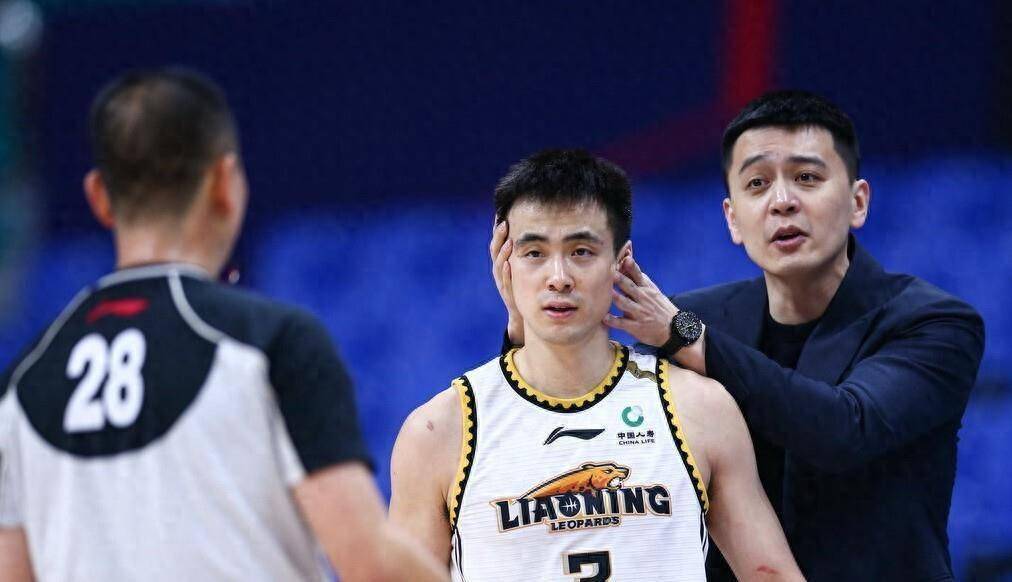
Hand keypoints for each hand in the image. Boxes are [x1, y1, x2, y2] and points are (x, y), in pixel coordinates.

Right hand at [490, 220, 523, 344]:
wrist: (524, 313)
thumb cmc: (526, 287)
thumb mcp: (525, 267)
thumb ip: (526, 252)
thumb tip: (534, 230)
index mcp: (503, 261)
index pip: (498, 242)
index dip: (498, 229)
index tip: (500, 214)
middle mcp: (500, 270)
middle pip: (495, 251)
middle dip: (499, 237)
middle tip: (504, 223)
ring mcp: (503, 282)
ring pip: (499, 265)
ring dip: (503, 253)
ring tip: (508, 243)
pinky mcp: (508, 293)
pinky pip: (505, 282)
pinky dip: (506, 273)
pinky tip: (508, 264)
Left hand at [603, 256, 677, 346]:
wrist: (673, 328)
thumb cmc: (659, 307)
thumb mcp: (652, 290)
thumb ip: (638, 279)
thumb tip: (626, 261)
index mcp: (646, 288)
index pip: (638, 275)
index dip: (632, 267)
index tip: (625, 258)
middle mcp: (643, 299)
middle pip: (630, 287)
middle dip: (621, 280)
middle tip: (611, 272)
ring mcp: (639, 313)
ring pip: (626, 304)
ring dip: (616, 298)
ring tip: (607, 293)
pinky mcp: (636, 326)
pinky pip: (622, 323)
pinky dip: (613, 321)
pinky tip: (604, 318)